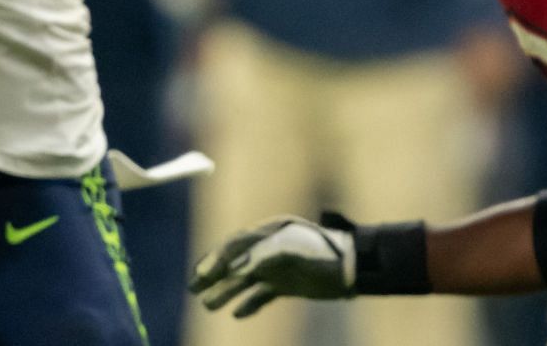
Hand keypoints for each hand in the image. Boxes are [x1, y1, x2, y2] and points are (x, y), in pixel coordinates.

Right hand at [190, 216, 354, 317]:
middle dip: (214, 274)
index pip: (236, 244)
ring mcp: (278, 266)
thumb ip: (264, 256)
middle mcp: (270, 248)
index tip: (202, 273)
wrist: (352, 267)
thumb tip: (236, 269)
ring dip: (226, 291)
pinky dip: (250, 304)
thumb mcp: (293, 251)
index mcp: (270, 232)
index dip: (217, 258)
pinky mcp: (287, 284)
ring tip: (207, 304)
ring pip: (245, 280)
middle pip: (236, 261)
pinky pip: (262, 294)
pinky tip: (237, 314)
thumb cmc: (323, 253)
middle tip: (193, 287)